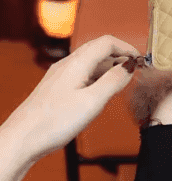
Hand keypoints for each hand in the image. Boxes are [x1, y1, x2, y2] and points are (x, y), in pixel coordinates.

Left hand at [2, 35, 139, 163]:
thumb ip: (113, 82)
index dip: (127, 47)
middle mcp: (68, 63)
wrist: (22, 138)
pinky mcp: (57, 85)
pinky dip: (98, 75)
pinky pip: (82, 72)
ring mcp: (61, 74)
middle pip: (99, 48)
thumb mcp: (92, 102)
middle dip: (120, 56)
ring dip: (109, 66)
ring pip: (91, 61)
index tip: (141, 59)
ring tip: (122, 82)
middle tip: (135, 70)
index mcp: (77, 62)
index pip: (107, 42)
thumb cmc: (54, 122)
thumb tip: (129, 67)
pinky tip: (101, 91)